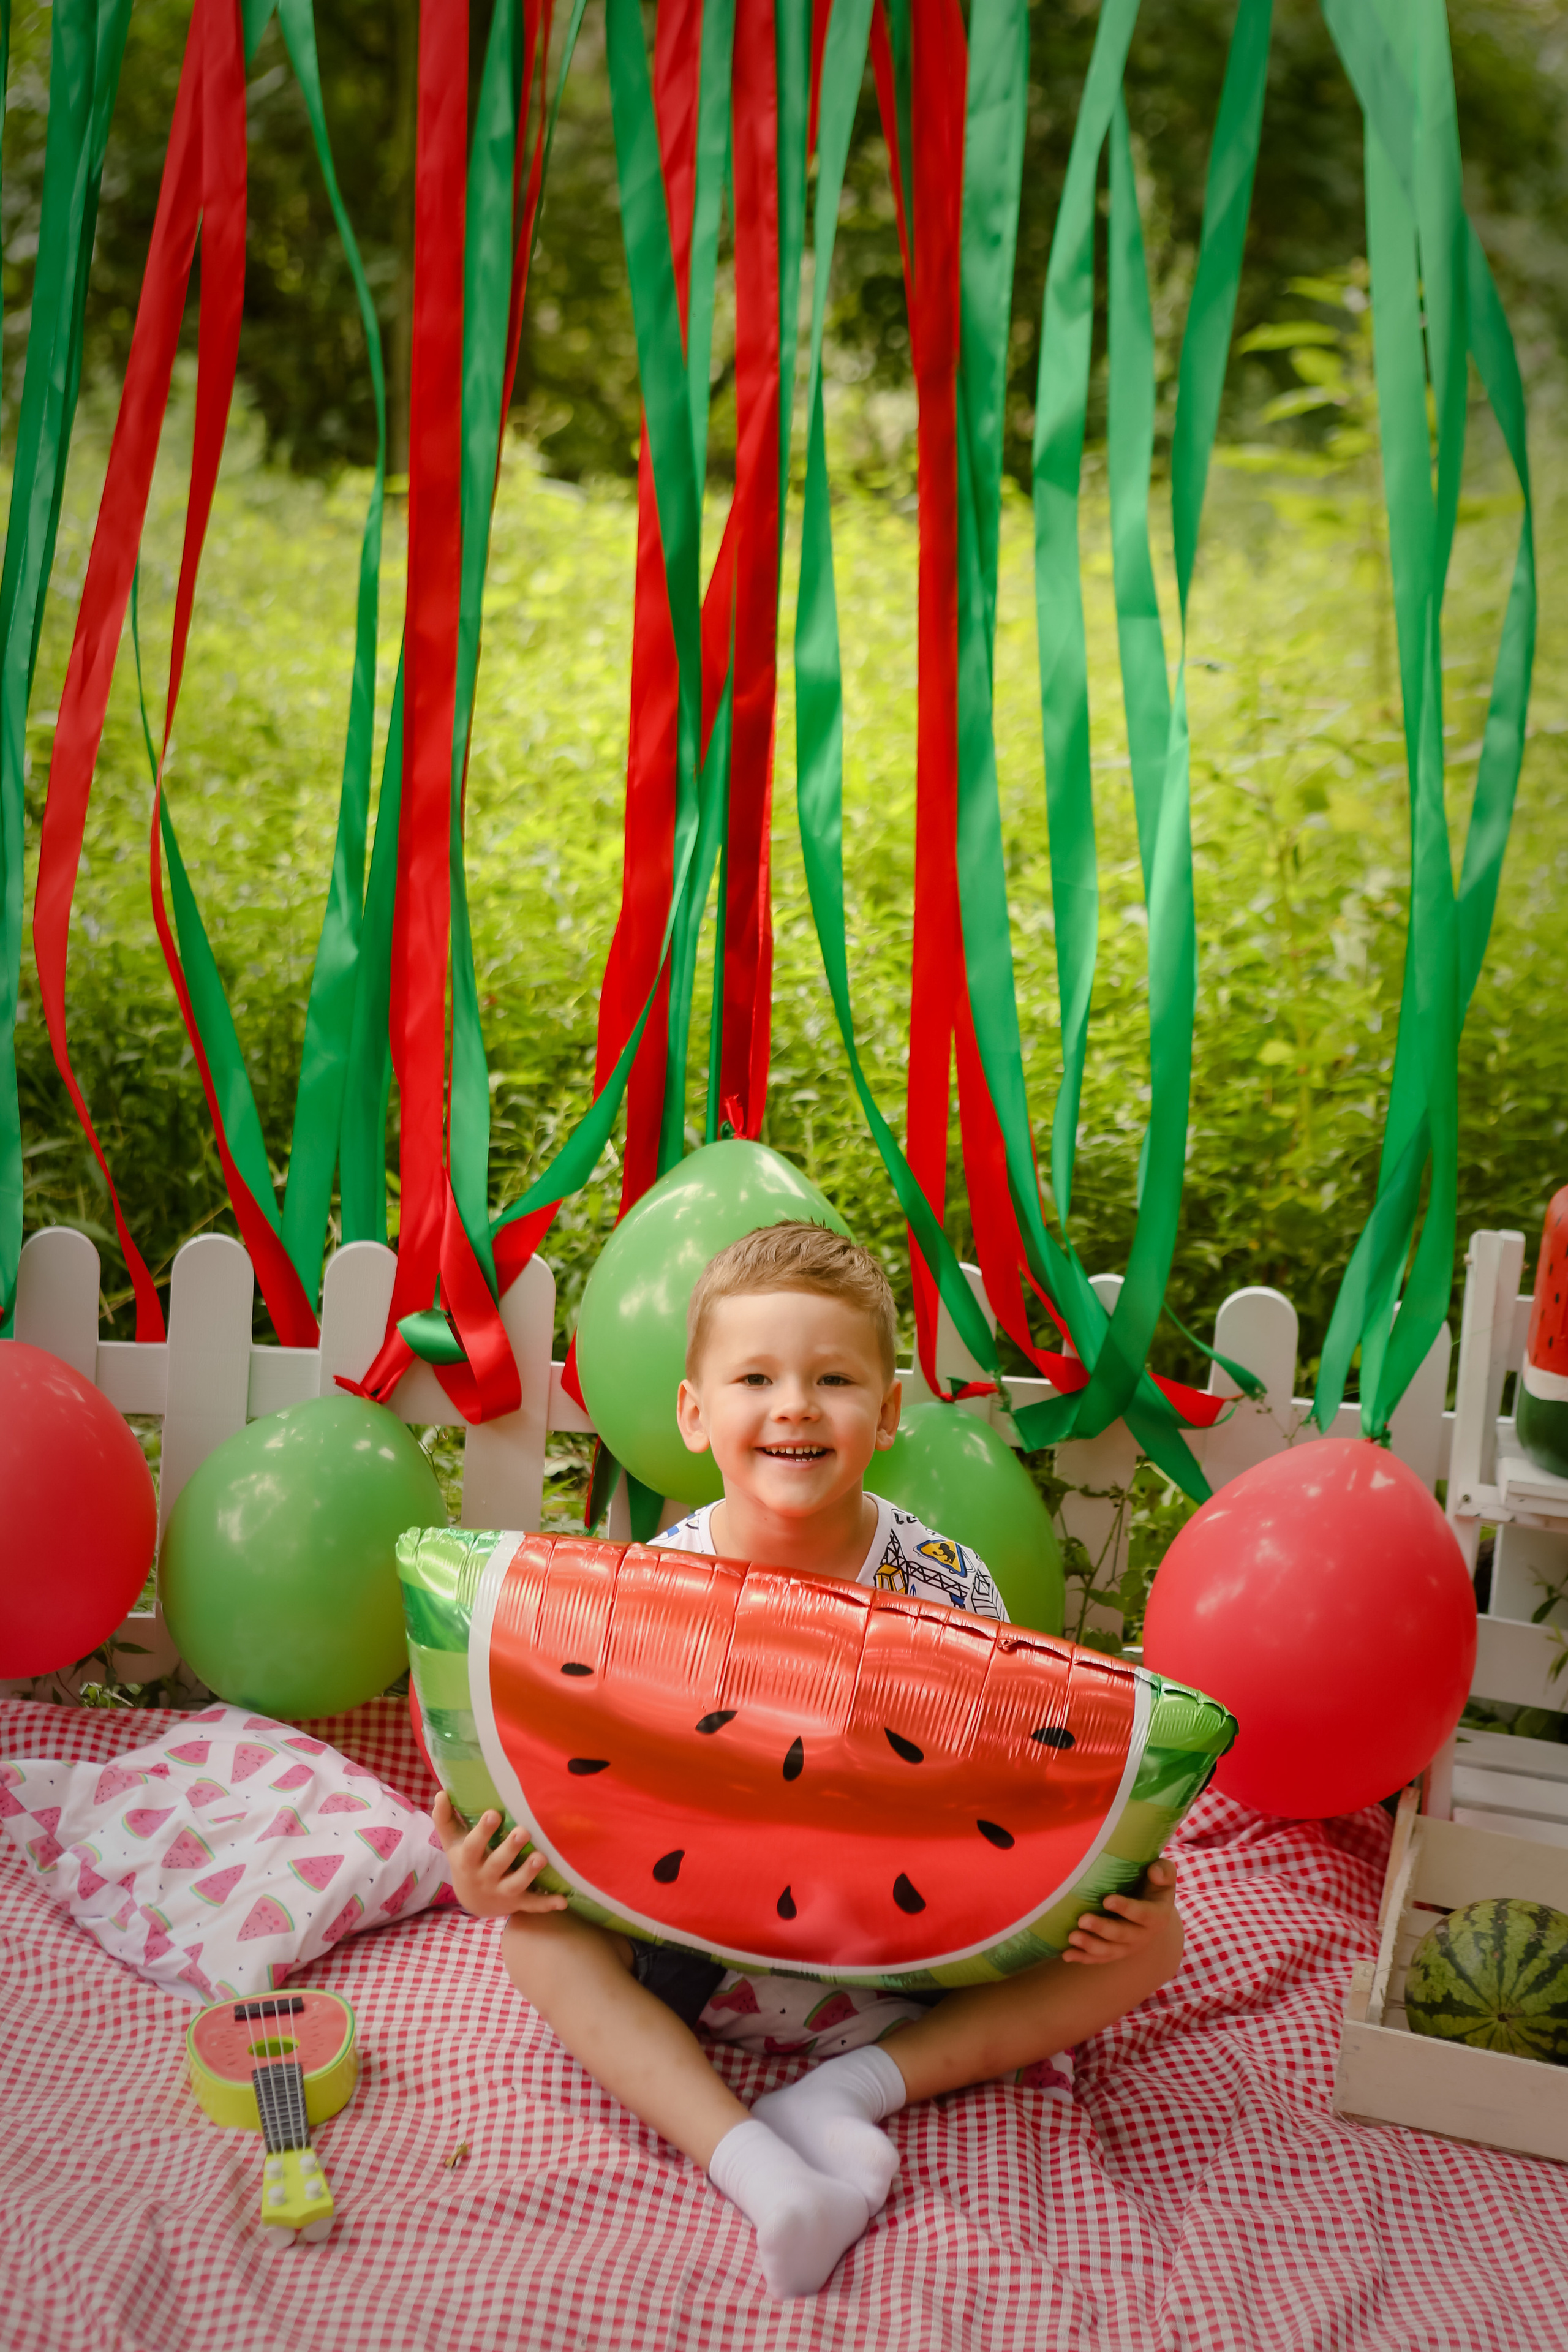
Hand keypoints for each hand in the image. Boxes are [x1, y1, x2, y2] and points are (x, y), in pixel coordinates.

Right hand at [434, 1790, 568, 1919]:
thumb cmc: (465, 1860)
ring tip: (542, 1857)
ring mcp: (502, 1892)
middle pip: (497, 1864)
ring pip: (515, 1884)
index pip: (473, 1845)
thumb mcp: (452, 1842)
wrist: (472, 1901)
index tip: (494, 1813)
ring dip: (529, 1873)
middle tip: (523, 1832)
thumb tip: (441, 1793)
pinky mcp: (517, 1902)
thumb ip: (444, 1818)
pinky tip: (562, 1900)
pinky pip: (532, 1905)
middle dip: (510, 1849)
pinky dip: (546, 1904)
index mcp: (468, 1860)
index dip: (483, 1831)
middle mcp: (484, 1878)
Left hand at [1061, 1856, 1178, 1964]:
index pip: (1143, 1914)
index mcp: (1157, 1916)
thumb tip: (1154, 1872)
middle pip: (1122, 1935)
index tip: (1107, 1900)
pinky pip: (1099, 1958)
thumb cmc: (1153, 1882)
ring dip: (1090, 1946)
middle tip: (1082, 1920)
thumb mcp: (1164, 1873)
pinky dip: (1083, 1957)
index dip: (1126, 1908)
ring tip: (1072, 1936)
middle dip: (1102, 1929)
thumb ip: (1164, 1870)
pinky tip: (1066, 1954)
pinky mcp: (1114, 1951)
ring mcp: (1128, 1946)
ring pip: (1109, 1951)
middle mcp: (1143, 1935)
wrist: (1150, 1903)